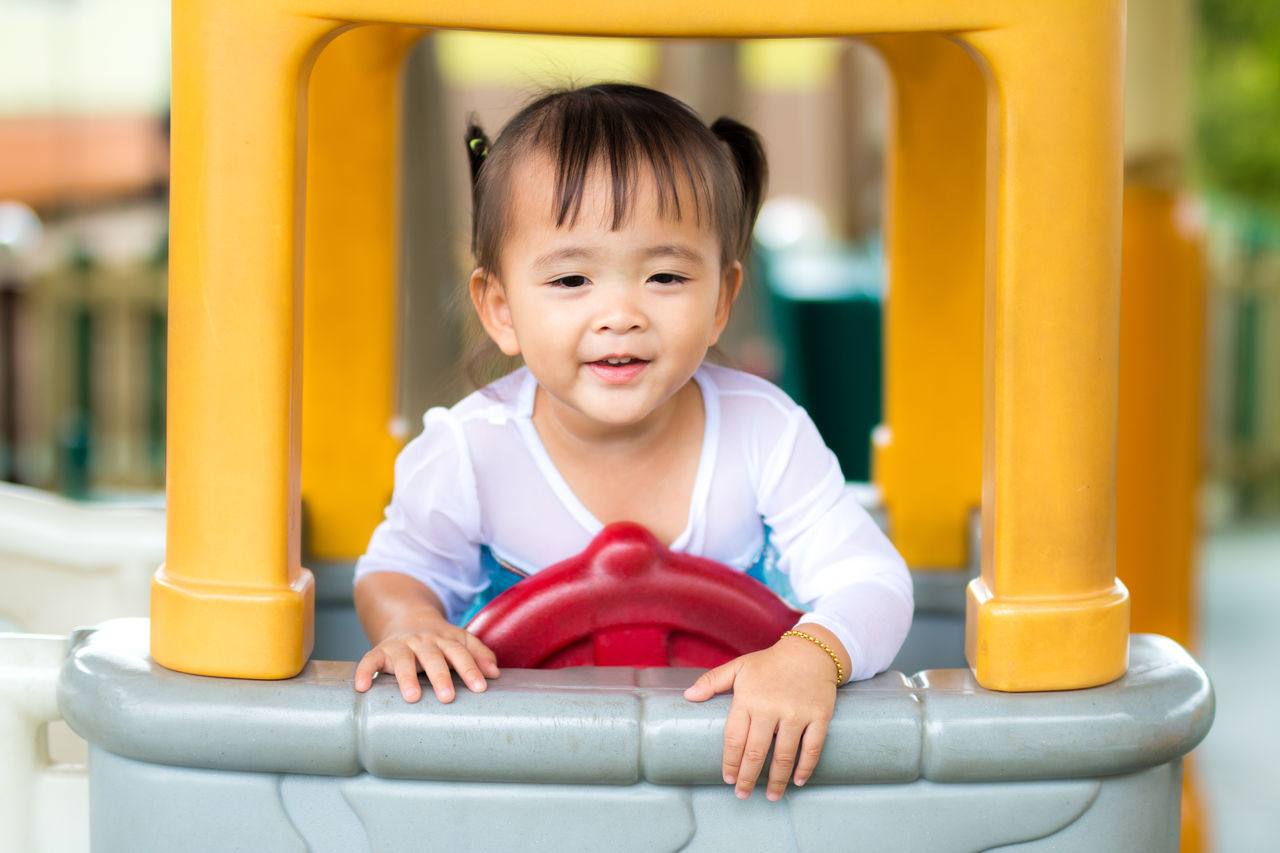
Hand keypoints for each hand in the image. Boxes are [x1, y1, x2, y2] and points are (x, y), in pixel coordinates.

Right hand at [353, 620, 499, 703]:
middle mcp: (423, 641)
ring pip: (403, 659)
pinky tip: (363, 686)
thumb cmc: (438, 639)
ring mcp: (401, 645)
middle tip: (448, 697)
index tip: (480, 688)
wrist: (407, 618)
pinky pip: (369, 659)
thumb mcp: (460, 640)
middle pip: (433, 657)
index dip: (471, 669)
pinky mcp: (380, 651)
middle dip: (441, 676)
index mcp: (445, 639)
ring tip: (413, 697)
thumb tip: (495, 673)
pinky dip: (364, 671)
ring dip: (407, 677)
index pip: (460, 653)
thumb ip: (478, 653)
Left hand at [683, 629, 844, 800]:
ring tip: (770, 796)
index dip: (730, 762)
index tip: (727, 778)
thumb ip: (712, 681)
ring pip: (783, 755)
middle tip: (742, 795)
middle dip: (747, 778)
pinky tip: (797, 781)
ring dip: (776, 780)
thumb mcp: (739, 666)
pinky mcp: (819, 717)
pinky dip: (804, 768)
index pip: (734, 738)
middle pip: (756, 752)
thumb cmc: (770, 662)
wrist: (811, 651)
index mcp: (748, 698)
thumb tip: (688, 695)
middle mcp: (771, 708)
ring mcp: (796, 713)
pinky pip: (811, 748)